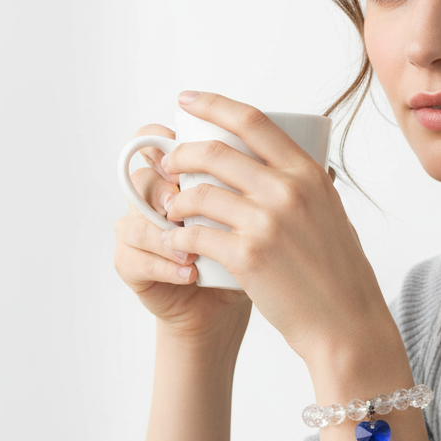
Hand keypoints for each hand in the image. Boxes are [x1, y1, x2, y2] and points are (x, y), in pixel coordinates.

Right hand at [113, 122, 252, 338]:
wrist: (230, 303)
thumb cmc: (253, 252)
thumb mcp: (261, 212)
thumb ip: (265, 179)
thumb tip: (309, 151)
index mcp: (178, 174)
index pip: (154, 140)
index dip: (163, 137)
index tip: (197, 146)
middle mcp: (152, 197)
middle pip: (142, 177)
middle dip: (165, 188)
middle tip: (185, 204)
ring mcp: (138, 229)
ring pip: (137, 219)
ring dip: (166, 233)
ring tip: (193, 251)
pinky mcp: (130, 264)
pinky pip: (137, 258)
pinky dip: (166, 266)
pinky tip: (190, 273)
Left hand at [157, 92, 394, 368]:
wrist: (347, 323)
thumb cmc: (340, 274)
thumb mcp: (332, 214)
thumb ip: (306, 186)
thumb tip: (279, 164)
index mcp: (309, 174)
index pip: (253, 121)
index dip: (213, 104)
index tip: (187, 99)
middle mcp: (287, 190)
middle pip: (215, 152)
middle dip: (180, 154)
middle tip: (168, 164)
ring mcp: (266, 223)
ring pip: (198, 194)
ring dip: (175, 200)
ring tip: (172, 209)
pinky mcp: (247, 257)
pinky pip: (196, 235)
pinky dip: (179, 237)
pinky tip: (177, 242)